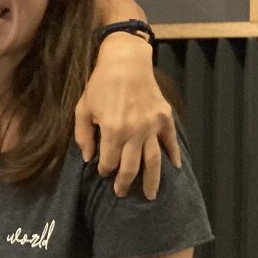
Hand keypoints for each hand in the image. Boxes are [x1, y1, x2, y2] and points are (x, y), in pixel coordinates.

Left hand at [75, 33, 179, 198]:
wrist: (126, 62)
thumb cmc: (100, 85)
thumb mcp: (83, 108)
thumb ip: (83, 135)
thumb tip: (88, 157)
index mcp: (113, 131)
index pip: (109, 162)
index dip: (105, 170)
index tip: (103, 172)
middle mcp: (134, 132)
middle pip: (131, 168)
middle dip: (124, 183)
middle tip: (121, 193)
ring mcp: (152, 126)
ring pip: (153, 162)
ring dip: (151, 181)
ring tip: (150, 195)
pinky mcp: (164, 119)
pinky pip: (170, 142)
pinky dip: (174, 156)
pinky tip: (174, 169)